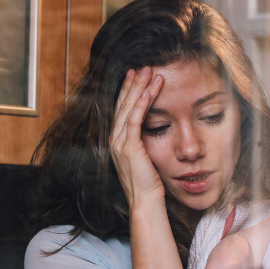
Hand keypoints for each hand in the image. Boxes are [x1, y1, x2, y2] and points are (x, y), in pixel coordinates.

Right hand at [109, 68, 165, 208]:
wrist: (145, 201)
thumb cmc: (149, 182)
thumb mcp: (145, 157)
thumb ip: (144, 141)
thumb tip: (154, 128)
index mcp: (117, 141)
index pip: (122, 109)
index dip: (128, 91)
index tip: (136, 76)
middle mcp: (114, 140)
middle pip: (122, 104)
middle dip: (133, 84)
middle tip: (143, 66)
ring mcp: (119, 143)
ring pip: (128, 108)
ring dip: (139, 88)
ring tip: (149, 72)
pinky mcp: (129, 148)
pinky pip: (134, 120)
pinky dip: (141, 104)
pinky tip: (149, 91)